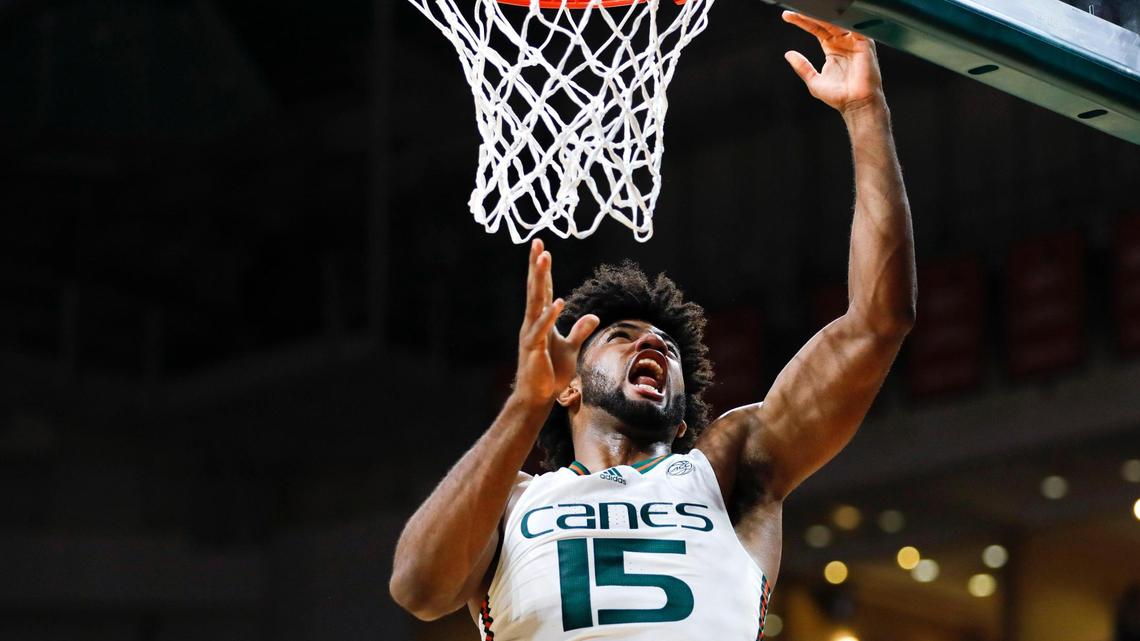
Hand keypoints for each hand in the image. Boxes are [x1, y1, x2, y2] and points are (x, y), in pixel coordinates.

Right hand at [514, 239, 599, 405]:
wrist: (538, 397)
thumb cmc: (551, 373)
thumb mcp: (571, 348)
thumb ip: (580, 331)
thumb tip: (593, 316)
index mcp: (541, 321)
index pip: (542, 290)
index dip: (542, 270)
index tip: (541, 249)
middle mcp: (533, 323)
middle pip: (536, 289)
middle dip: (536, 266)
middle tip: (537, 243)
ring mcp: (531, 334)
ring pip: (536, 302)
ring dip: (540, 280)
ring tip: (543, 259)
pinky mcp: (534, 348)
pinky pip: (542, 329)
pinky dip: (550, 315)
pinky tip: (558, 301)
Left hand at [781, 11, 884, 114]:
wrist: (855, 104)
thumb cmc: (839, 96)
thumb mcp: (814, 81)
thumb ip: (802, 66)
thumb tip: (788, 54)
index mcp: (833, 48)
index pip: (816, 29)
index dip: (803, 21)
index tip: (787, 16)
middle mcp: (844, 42)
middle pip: (826, 22)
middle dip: (811, 14)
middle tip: (795, 9)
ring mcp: (855, 41)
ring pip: (838, 21)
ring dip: (824, 14)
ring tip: (808, 9)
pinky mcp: (865, 43)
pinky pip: (854, 26)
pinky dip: (843, 19)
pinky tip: (831, 14)